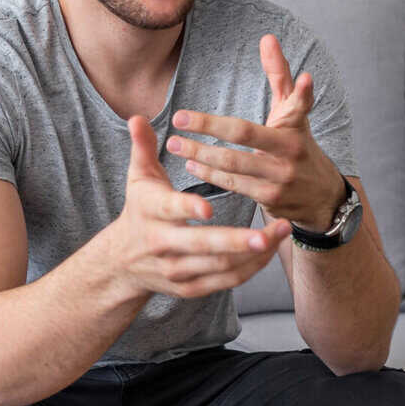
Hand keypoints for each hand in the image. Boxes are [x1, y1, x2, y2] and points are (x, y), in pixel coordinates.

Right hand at [111, 114, 289, 298]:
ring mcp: (176, 269)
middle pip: (201, 245)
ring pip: (219, 266)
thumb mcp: (138, 177)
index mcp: (150, 212)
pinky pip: (225, 281)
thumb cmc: (140, 209)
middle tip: (265, 234)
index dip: (187, 208)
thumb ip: (143, 147)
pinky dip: (250, 268)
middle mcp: (162, 244)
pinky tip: (270, 250)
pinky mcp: (189, 288)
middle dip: (235, 241)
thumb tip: (137, 117)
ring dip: (252, 253)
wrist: (123, 261)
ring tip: (281, 232)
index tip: (209, 206)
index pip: (170, 210)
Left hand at [164, 34, 344, 230]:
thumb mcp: (292, 113)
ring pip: (232, 163)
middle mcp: (290, 152)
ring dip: (200, 153)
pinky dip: (209, 174)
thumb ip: (279, 76)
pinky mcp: (270, 200)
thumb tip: (267, 38)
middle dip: (207, 127)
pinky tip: (190, 163)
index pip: (292, 106)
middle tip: (177, 119)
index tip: (305, 77)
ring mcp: (280, 178)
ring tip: (174, 144)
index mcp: (295, 126)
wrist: (320, 198)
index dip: (301, 91)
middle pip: (243, 136)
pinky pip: (233, 185)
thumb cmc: (298, 145)